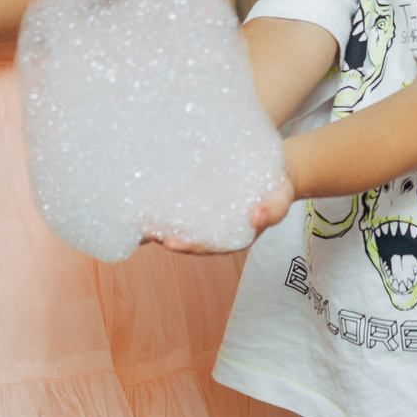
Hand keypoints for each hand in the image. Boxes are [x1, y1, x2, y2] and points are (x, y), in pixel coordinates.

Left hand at [147, 172, 293, 254]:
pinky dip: (160, 200)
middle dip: (163, 236)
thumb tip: (256, 218)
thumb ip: (273, 210)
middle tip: (144, 229)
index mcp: (230, 238)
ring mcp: (202, 215)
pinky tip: (142, 191)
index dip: (189, 246)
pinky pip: (176, 202)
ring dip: (156, 221)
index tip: (172, 243)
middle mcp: (211, 230)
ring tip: (135, 214)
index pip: (206, 247)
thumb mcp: (280, 197)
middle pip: (184, 237)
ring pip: (175, 222)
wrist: (273, 170)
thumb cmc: (277, 188)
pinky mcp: (195, 197)